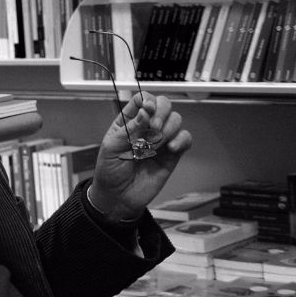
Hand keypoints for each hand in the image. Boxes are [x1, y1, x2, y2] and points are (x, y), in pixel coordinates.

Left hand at [88, 92, 191, 223]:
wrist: (118, 197)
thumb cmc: (110, 170)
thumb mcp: (112, 147)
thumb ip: (130, 129)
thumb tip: (145, 111)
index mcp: (128, 120)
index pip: (142, 99)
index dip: (147, 100)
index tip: (147, 110)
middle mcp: (146, 126)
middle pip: (164, 104)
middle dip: (161, 113)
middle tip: (153, 128)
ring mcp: (160, 139)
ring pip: (176, 119)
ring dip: (168, 129)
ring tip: (154, 146)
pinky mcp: (172, 154)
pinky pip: (185, 138)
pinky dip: (182, 140)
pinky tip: (171, 148)